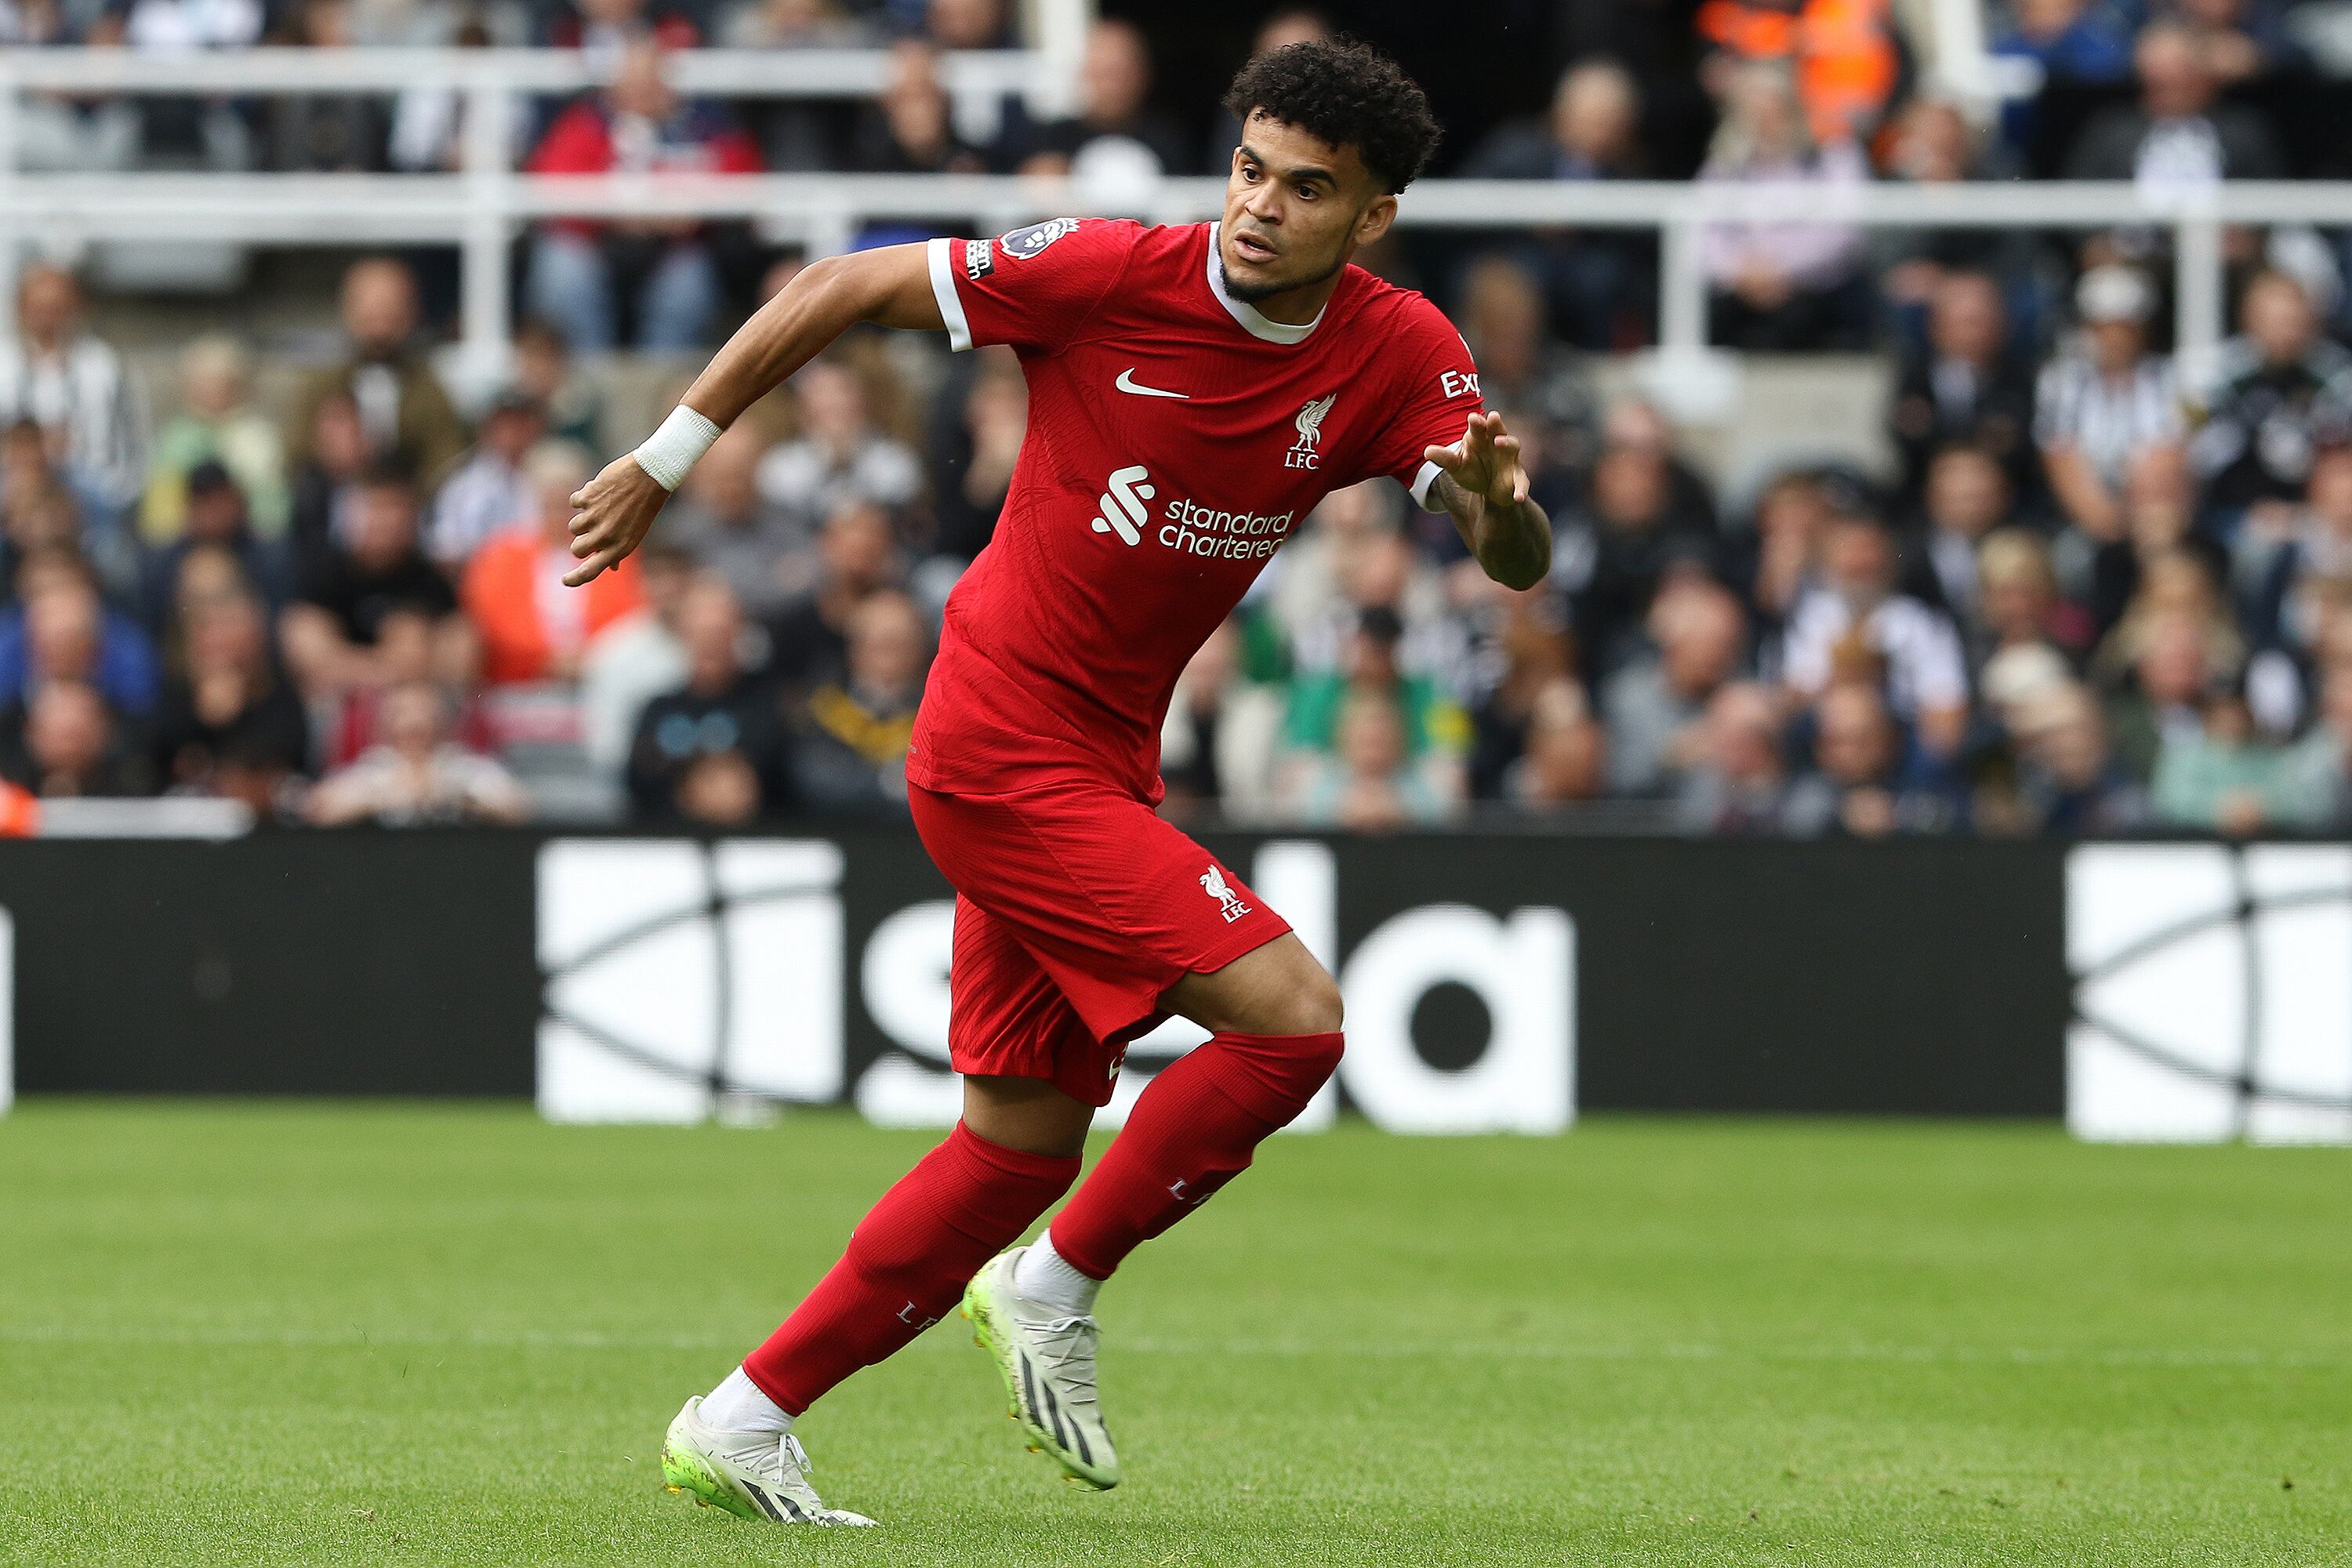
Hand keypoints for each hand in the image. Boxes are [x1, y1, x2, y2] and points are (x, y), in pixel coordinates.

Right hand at [564, 454, 669, 586]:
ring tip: (601, 507)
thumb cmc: (645, 506)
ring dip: (582, 518)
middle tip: (591, 531)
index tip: (565, 581)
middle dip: (580, 542)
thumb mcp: (636, 532)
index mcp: (619, 548)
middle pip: (576, 549)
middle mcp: (606, 536)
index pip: (590, 571)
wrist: (651, 475)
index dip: (575, 579)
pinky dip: (583, 497)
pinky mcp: (588, 497)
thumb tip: (612, 568)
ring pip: (573, 527)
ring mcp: (595, 517)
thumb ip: (619, 549)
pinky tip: (599, 491)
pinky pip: (574, 502)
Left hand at [1423, 411, 1529, 511]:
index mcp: (1481, 438)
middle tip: (1492, 416)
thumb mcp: (1456, 465)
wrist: (1488, 489)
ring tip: (1499, 442)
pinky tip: (1518, 497)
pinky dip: (1521, 489)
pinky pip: (1522, 481)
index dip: (1477, 422)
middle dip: (1495, 423)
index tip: (1472, 417)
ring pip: (1513, 446)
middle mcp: (1497, 443)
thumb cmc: (1472, 470)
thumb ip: (1444, 458)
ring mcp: (1510, 458)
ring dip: (1508, 443)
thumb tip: (1426, 451)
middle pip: (1498, 429)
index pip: (1479, 427)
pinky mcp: (1518, 476)